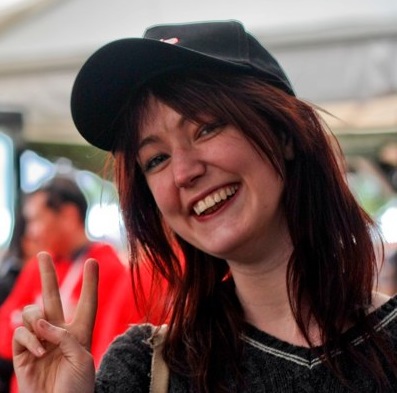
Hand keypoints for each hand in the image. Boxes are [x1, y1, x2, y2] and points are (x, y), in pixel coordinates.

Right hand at [13, 252, 97, 392]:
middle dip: (48, 275)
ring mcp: (40, 339)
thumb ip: (64, 335)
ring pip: (32, 312)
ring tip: (43, 342)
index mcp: (80, 332)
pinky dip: (28, 340)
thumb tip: (39, 322)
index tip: (92, 262)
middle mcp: (59, 331)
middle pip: (53, 296)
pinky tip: (37, 353)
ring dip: (36, 322)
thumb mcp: (82, 357)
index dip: (90, 282)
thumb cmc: (77, 387)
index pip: (87, 302)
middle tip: (43, 254)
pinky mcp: (24, 351)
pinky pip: (21, 332)